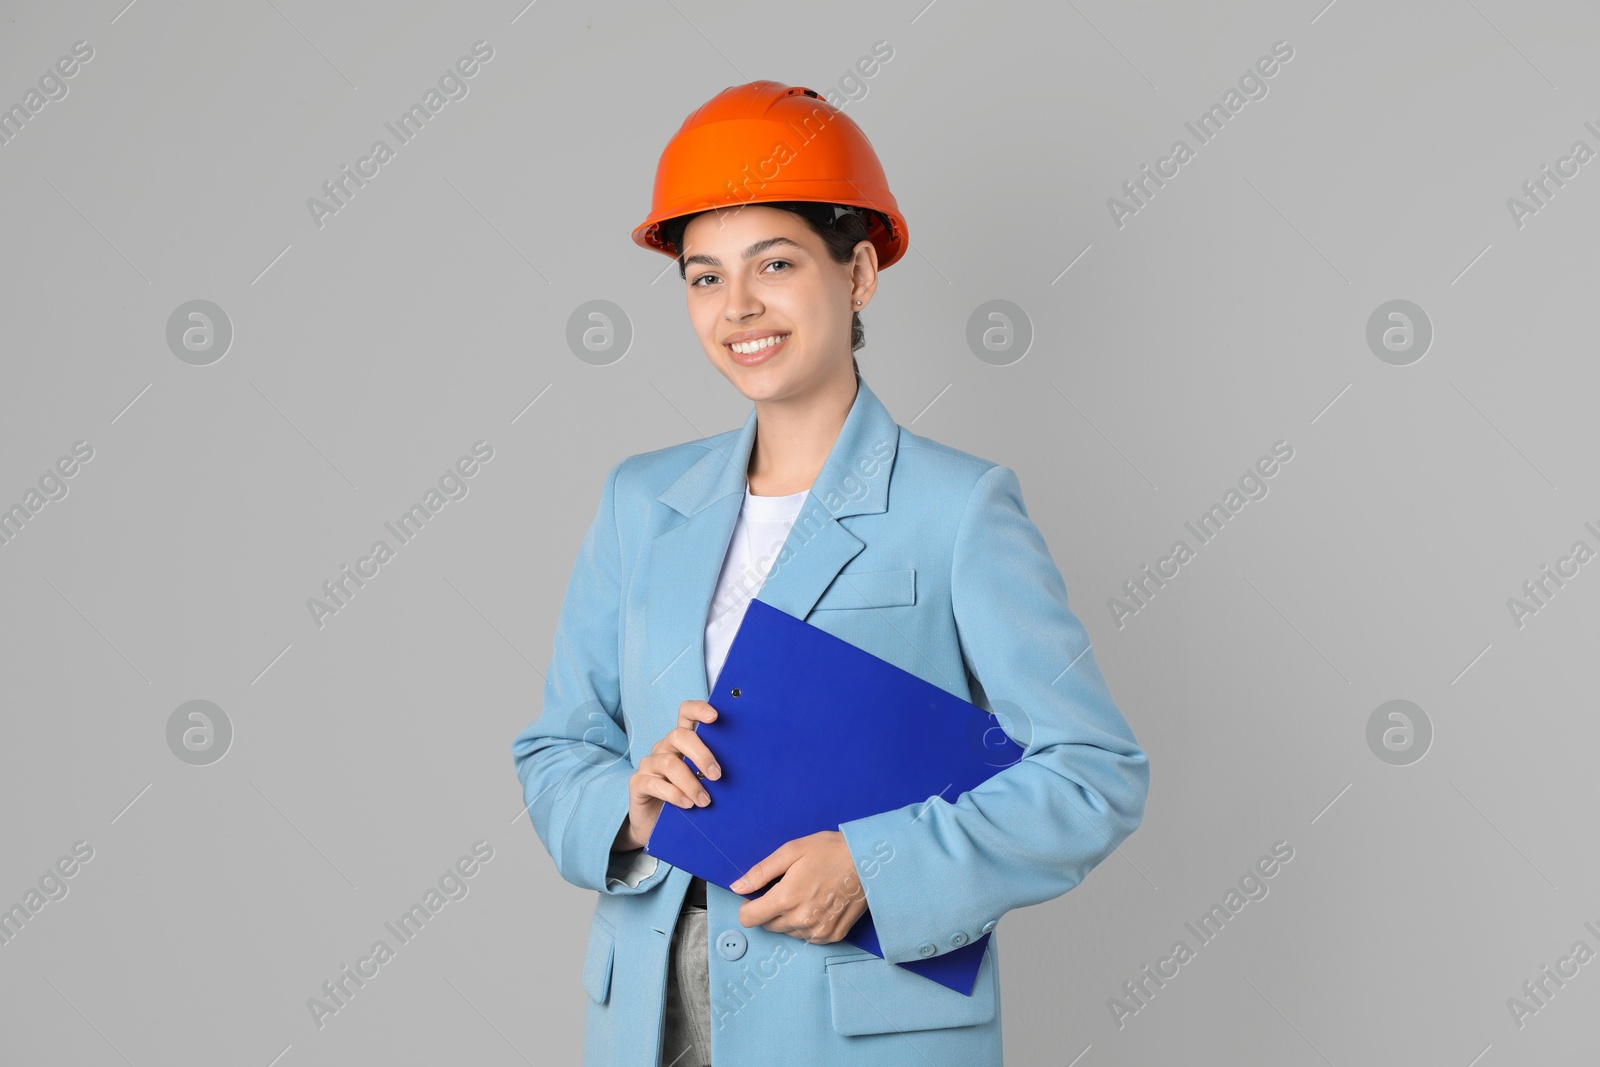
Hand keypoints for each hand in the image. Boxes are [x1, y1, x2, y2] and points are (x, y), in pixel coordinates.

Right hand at [617, 700, 721, 850]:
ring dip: (690, 782)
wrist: (655, 824)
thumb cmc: (686, 797)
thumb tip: (742, 770)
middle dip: (701, 754)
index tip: (714, 717)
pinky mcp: (638, 783)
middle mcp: (664, 748)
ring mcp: (649, 764)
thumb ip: (712, 770)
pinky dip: (674, 794)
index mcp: (681, 742)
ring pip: (669, 763)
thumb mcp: (702, 781)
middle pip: (679, 736)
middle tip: (717, 775)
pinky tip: (687, 805)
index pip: (686, 714)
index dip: (698, 710)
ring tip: (704, 801)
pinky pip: (654, 784)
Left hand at [730, 831, 867, 944]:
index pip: (748, 918)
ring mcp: (818, 931)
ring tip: (806, 893)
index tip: (757, 895)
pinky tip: (818, 904)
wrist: (868, 861)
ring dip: (789, 918)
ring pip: (787, 932)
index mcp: (786, 899)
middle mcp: (800, 920)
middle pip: (767, 925)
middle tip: (787, 887)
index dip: (748, 905)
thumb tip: (737, 887)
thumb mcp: (792, 851)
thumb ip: (761, 871)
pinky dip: (807, 924)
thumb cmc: (830, 851)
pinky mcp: (833, 935)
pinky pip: (808, 937)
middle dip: (770, 909)